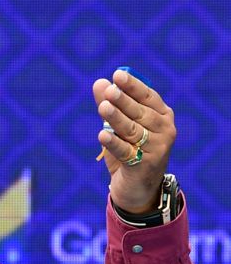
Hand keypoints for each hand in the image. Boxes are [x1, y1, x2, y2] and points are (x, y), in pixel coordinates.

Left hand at [93, 69, 174, 213]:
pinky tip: (102, 135)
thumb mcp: (119, 127)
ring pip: (132, 130)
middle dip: (123, 101)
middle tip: (110, 91)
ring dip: (116, 119)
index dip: (132, 86)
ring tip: (102, 107)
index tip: (118, 74)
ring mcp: (158, 148)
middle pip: (139, 112)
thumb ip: (110, 105)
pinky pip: (126, 151)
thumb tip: (99, 82)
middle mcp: (165, 130)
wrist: (137, 188)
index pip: (147, 96)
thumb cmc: (130, 151)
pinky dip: (114, 143)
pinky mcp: (145, 165)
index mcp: (162, 115)